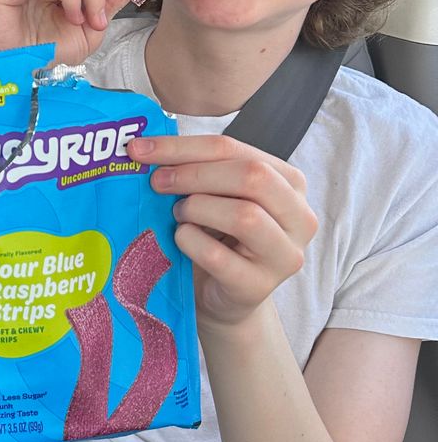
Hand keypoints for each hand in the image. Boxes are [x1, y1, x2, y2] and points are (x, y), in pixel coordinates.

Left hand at [129, 133, 317, 328]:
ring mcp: (284, 254)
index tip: (141, 148)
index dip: (184, 146)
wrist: (219, 295)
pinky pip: (218, 256)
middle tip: (157, 182)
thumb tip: (146, 148)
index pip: (235, 149)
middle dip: (194, 174)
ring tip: (178, 215)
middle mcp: (299, 216)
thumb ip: (198, 169)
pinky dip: (190, 241)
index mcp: (289, 182)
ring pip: (244, 216)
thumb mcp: (215, 196)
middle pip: (251, 176)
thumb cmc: (217, 237)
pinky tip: (180, 238)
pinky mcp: (258, 286)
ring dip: (197, 208)